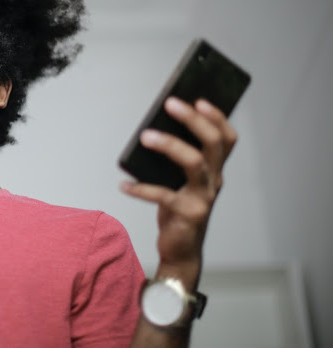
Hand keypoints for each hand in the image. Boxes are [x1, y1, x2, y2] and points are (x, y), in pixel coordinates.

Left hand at [120, 97, 236, 270]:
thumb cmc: (178, 209)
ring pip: (193, 163)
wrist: (182, 250)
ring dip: (168, 145)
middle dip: (193, 120)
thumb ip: (175, 161)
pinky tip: (123, 185)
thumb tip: (151, 130)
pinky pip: (163, 195)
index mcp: (214, 171)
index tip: (199, 99)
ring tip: (144, 136)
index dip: (217, 118)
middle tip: (169, 104)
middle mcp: (214, 181)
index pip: (226, 138)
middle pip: (213, 143)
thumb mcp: (180, 182)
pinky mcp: (187, 214)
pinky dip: (141, 188)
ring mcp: (203, 198)